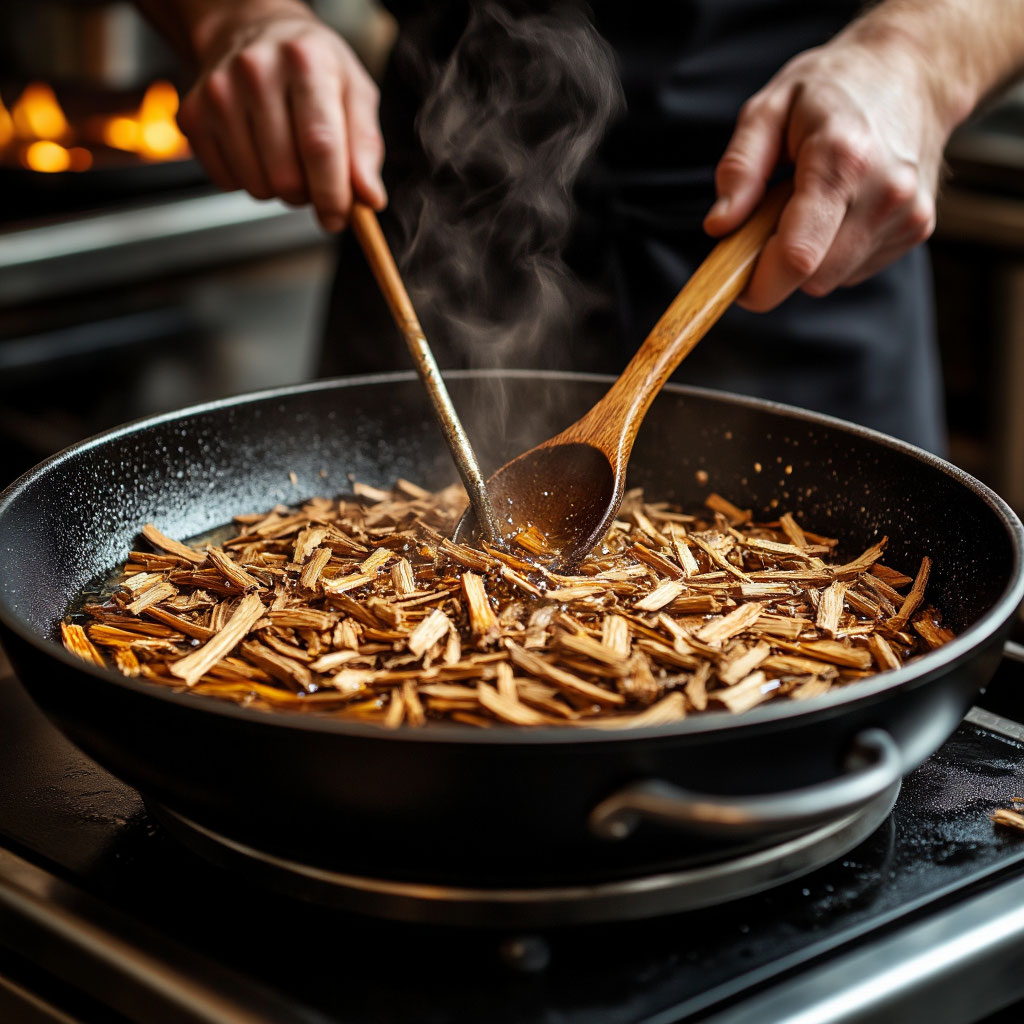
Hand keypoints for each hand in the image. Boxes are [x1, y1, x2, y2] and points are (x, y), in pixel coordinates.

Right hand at [176, 1, 384, 230]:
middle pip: (287, 175)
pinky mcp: (193, 116)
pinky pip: (228, 183)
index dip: (332, 194)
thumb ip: (366, 147)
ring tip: (286, 156)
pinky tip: (257, 151)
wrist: (250, 31)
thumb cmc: (311, 66)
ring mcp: (218, 93)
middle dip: (308, 194)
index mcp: (305, 62)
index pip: (319, 146)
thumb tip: (369, 198)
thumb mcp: (355, 92)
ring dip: (279, 189)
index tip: (339, 218)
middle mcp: (255, 71)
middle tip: (314, 175)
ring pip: (258, 186)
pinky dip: (249, 181)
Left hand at [704, 27, 949, 310]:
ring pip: (831, 279)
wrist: (914, 69)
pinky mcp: (918, 228)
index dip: (757, 284)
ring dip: (807, 257)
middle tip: (769, 220)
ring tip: (810, 203)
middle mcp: (885, 193)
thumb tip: (718, 226)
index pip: (797, 257)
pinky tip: (840, 208)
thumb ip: (740, 169)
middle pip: (811, 278)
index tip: (733, 279)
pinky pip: (854, 269)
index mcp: (843, 160)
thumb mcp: (769, 108)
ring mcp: (908, 214)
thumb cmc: (832, 86)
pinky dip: (834, 251)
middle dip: (777, 265)